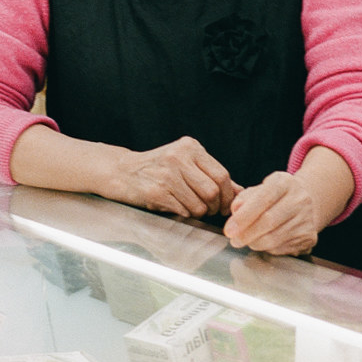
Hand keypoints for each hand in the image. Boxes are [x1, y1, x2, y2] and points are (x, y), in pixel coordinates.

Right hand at [104, 137, 237, 218]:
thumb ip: (211, 175)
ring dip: (198, 212)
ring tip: (189, 207)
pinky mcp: (157, 191)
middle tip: (209, 211)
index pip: (221, 175)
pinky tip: (176, 207)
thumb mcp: (185, 164)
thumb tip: (240, 191)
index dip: (227, 195)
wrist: (121, 171)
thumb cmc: (157, 169)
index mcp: (190, 147)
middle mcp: (179, 157)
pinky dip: (184, 214)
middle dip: (214, 207)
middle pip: (212, 191)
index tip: (224, 205)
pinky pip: (183, 210)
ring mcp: (167, 174)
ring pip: (199, 204)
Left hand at [223, 169, 331, 255]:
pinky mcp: (309, 236)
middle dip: (246, 234)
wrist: (302, 204)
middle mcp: (300, 199)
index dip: (243, 217)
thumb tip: (235, 210)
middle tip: (234, 240)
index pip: (263, 199)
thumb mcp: (257, 191)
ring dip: (254, 243)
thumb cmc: (273, 198)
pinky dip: (267, 249)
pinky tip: (263, 242)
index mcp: (285, 182)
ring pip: (274, 238)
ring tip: (246, 241)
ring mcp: (307, 218)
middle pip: (269, 221)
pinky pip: (282, 248)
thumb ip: (243, 199)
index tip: (228, 230)